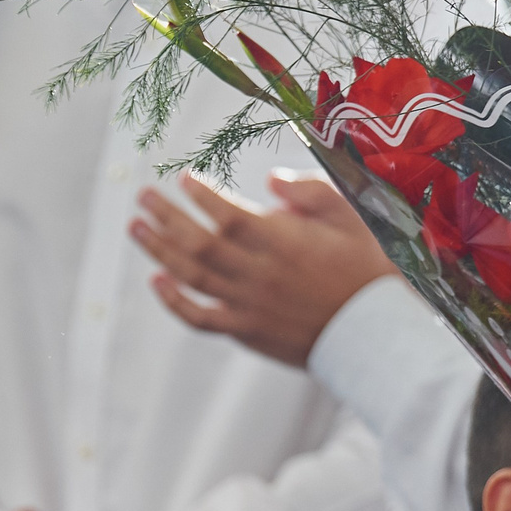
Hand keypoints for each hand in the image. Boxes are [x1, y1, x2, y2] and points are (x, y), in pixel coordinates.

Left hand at [132, 172, 395, 368]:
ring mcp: (246, 304)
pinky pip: (198, 318)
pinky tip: (156, 279)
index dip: (201, 196)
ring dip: (158, 250)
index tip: (182, 178)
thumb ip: (311, 194)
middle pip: (199, 243)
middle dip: (166, 217)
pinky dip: (172, 300)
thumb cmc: (369, 269)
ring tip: (136, 227)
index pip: (229, 215)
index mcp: (283, 242)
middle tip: (142, 196)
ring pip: (190, 276)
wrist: (374, 332)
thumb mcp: (352, 218)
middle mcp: (257, 273)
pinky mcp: (243, 331)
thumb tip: (270, 180)